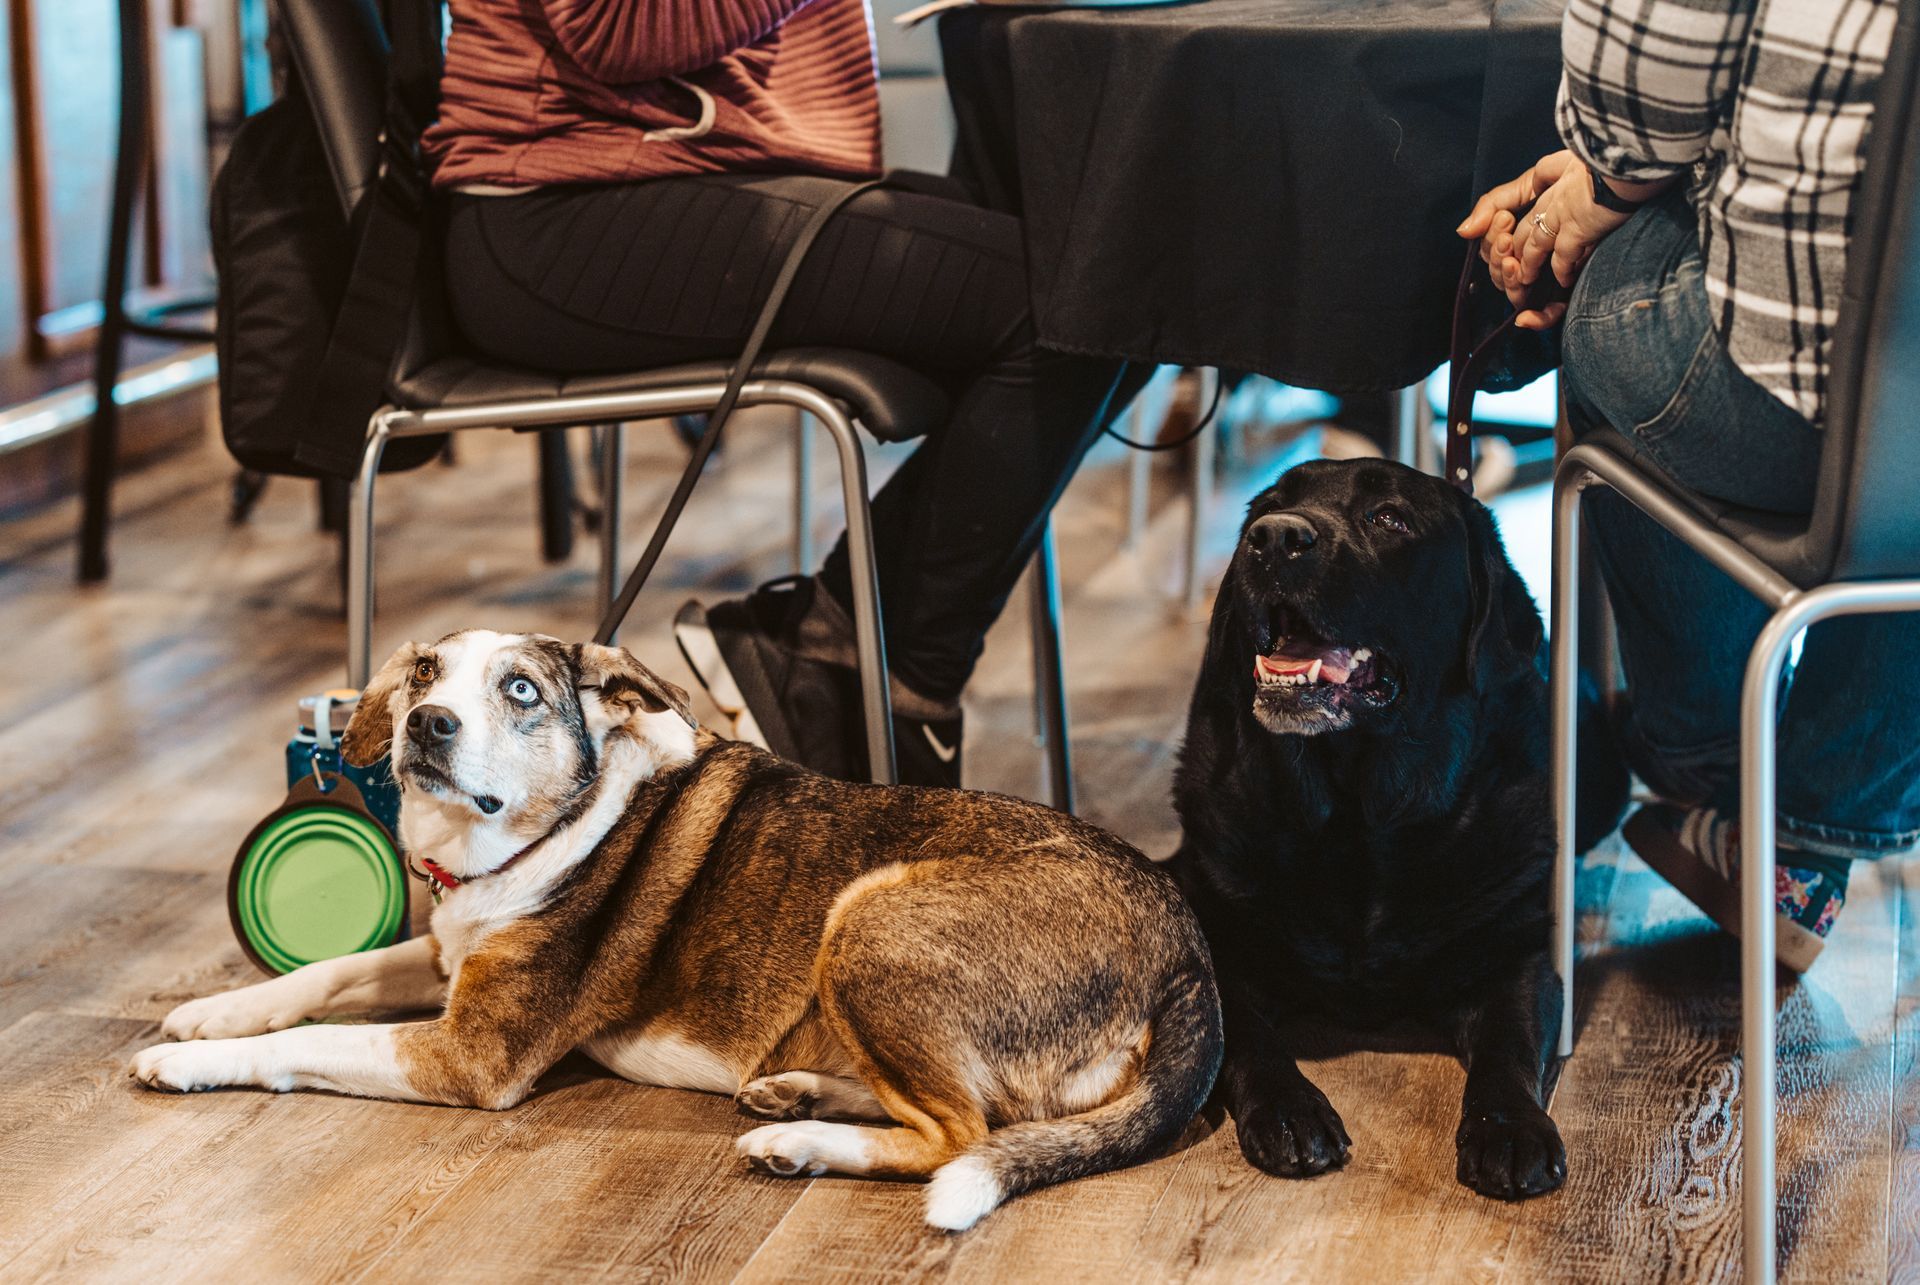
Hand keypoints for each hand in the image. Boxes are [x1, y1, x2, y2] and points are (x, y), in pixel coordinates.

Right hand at [1458, 150, 1632, 329]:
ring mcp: (1554, 271)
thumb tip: (1464, 232)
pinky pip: (1550, 313)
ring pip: (1517, 291)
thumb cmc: (1580, 175)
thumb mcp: (1532, 181)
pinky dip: (1536, 318)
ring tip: (1516, 264)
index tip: (1504, 222)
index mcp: (1528, 231)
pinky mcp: (1573, 284)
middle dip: (1498, 258)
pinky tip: (1524, 317)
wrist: (1617, 178)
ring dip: (1509, 281)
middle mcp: (1539, 254)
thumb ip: (1494, 203)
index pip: (1494, 251)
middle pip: (1501, 272)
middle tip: (1508, 238)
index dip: (1493, 242)